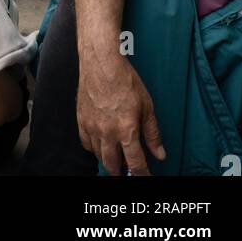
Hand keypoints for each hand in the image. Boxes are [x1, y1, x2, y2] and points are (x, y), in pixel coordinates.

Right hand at [77, 53, 165, 176]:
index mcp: (127, 131)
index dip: (143, 174)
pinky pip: (85, 143)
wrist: (102, 63)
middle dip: (122, 172)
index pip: (136, 164)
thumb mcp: (147, 106)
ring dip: (108, 160)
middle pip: (113, 165)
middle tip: (128, 171)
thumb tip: (160, 154)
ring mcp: (92, 127)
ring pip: (99, 156)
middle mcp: (108, 133)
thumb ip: (152, 133)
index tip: (146, 177)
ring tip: (115, 157)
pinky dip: (93, 148)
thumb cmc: (125, 80)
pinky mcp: (81, 119)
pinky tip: (100, 144)